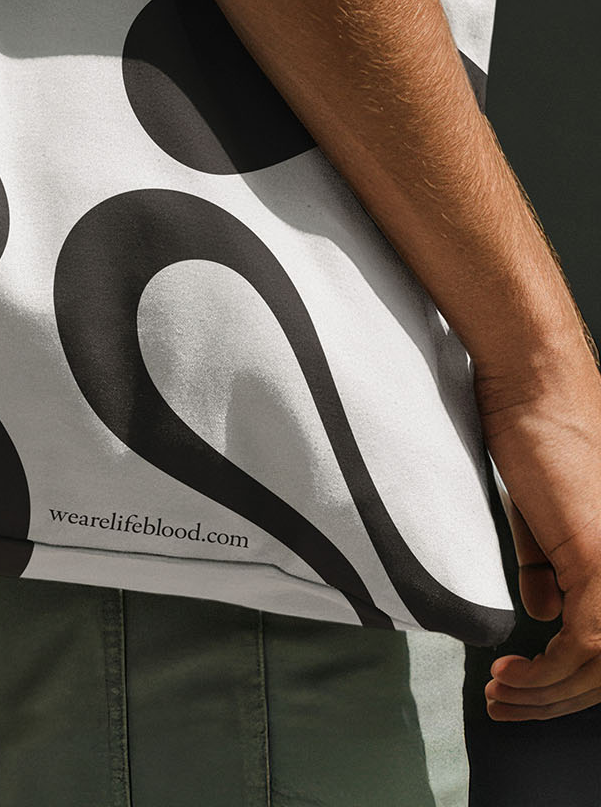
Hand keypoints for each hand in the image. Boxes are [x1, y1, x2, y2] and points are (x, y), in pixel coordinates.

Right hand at [474, 364, 600, 720]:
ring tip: (501, 694)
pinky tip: (512, 673)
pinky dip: (547, 672)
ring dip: (547, 694)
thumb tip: (546, 617)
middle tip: (506, 704)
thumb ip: (547, 568)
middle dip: (557, 698)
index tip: (526, 689)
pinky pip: (585, 644)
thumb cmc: (530, 427)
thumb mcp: (540, 514)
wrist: (528, 382)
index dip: (573, 680)